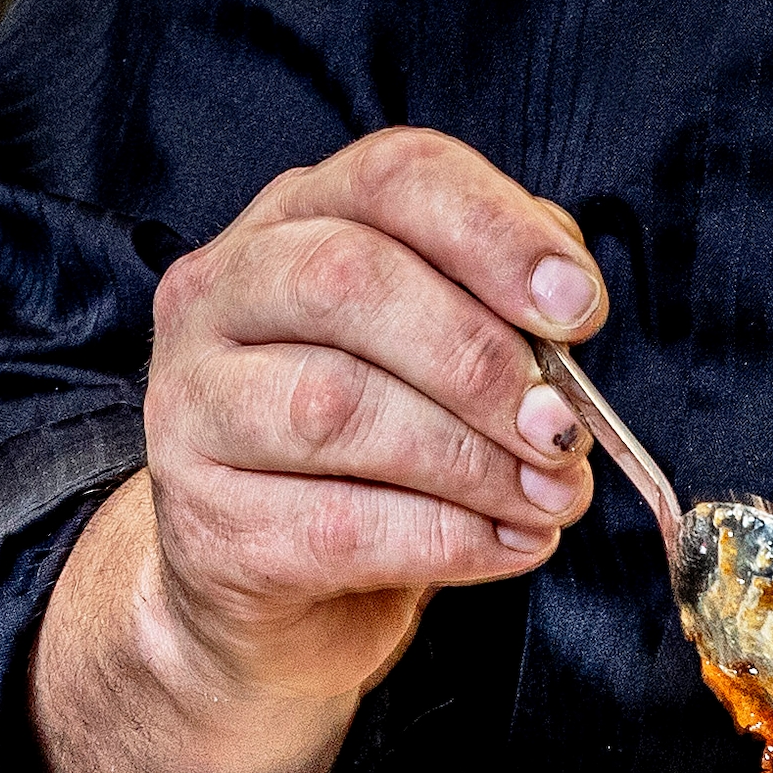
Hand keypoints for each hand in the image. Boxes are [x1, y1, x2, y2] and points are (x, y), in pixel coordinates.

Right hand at [130, 126, 601, 714]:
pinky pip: (338, 524)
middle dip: (479, 357)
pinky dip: (447, 538)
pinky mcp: (209, 524)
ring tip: (546, 496)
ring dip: (472, 459)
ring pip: (335, 405)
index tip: (578, 306)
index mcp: (292, 220)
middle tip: (560, 427)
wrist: (278, 597)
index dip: (495, 231)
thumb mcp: (435, 348)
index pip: (391, 175)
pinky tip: (505, 544)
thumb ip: (498, 304)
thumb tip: (567, 310)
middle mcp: (221, 294)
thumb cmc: (371, 452)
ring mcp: (194, 408)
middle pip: (349, 278)